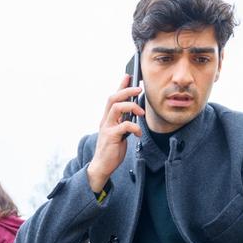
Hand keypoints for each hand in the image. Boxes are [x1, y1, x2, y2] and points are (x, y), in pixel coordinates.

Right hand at [86, 77, 144, 192]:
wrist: (101, 166)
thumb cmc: (111, 149)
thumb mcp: (119, 133)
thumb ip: (124, 122)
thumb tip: (135, 113)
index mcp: (107, 118)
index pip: (113, 97)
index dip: (120, 85)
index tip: (128, 75)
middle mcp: (105, 120)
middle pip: (113, 98)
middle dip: (126, 90)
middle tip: (139, 89)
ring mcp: (106, 128)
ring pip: (116, 107)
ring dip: (131, 106)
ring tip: (141, 113)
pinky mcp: (111, 137)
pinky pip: (124, 126)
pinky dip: (134, 127)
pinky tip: (138, 133)